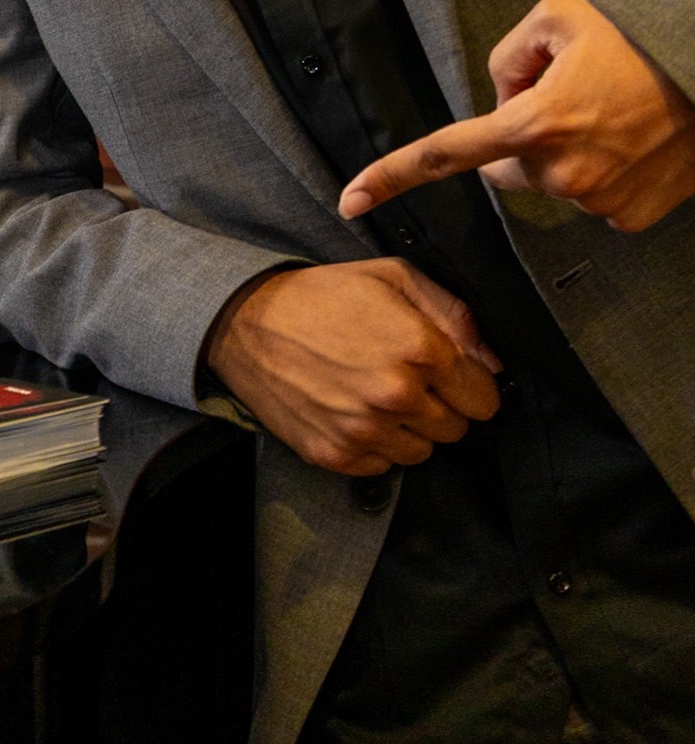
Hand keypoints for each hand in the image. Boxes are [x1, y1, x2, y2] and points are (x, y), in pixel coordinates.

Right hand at [205, 258, 501, 475]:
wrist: (248, 323)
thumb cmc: (325, 295)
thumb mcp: (393, 277)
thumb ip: (454, 314)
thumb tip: (495, 362)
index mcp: (419, 348)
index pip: (485, 398)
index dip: (469, 383)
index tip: (447, 372)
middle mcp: (396, 395)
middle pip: (458, 429)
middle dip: (440, 405)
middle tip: (405, 376)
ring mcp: (365, 430)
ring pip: (423, 452)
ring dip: (410, 428)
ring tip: (376, 392)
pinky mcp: (336, 455)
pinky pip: (385, 466)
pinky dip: (376, 444)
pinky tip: (353, 409)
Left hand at [338, 0, 694, 233]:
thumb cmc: (636, 40)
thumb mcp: (556, 18)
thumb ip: (508, 56)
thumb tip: (502, 99)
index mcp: (533, 124)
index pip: (448, 153)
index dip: (393, 175)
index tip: (351, 200)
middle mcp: (560, 172)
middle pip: (507, 166)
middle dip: (521, 139)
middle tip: (569, 100)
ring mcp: (596, 201)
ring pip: (555, 181)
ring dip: (570, 153)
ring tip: (613, 115)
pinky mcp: (629, 218)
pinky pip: (595, 198)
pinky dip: (606, 174)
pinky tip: (632, 141)